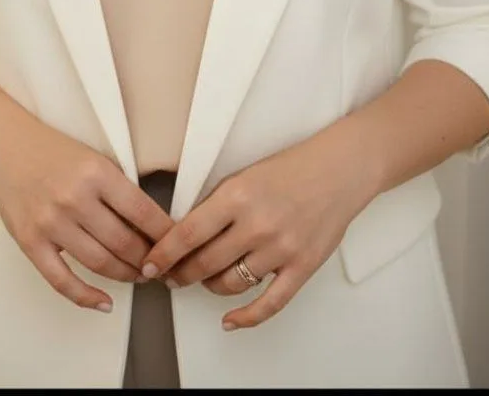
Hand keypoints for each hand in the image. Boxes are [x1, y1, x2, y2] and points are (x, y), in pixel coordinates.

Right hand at [0, 113, 174, 312]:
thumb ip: (117, 189)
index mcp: (97, 173)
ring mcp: (52, 223)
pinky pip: (62, 280)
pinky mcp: (31, 242)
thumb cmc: (50, 150)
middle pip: (126, 243)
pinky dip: (86, 296)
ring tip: (138, 276)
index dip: (166, 234)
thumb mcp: (93, 158)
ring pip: (101, 264)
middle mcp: (75, 199)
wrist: (3, 144)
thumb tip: (150, 226)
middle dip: (149, 260)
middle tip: (160, 265)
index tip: (178, 245)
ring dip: (126, 276)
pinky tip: (104, 301)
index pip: (144, 212)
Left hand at [139, 129, 376, 329]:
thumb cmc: (291, 169)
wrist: (338, 170)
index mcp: (237, 196)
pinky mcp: (301, 267)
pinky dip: (246, 317)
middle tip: (172, 275)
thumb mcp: (243, 176)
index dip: (164, 254)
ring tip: (204, 280)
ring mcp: (281, 249)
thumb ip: (216, 205)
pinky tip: (230, 320)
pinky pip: (269, 304)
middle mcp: (257, 224)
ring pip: (230, 284)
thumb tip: (185, 236)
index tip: (149, 264)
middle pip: (205, 264)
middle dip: (181, 274)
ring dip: (210, 287)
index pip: (188, 233)